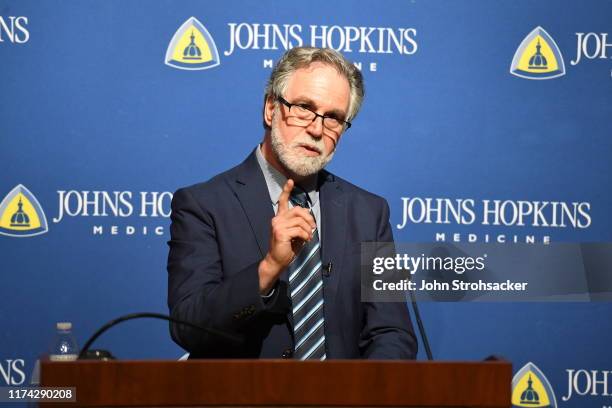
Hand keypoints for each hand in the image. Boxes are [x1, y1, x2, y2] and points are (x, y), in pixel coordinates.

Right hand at [258, 179, 315, 293]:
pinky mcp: (280, 233)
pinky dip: (305, 235)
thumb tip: (307, 213)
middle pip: (298, 210)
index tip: (290, 180)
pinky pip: (299, 230)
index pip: (282, 201)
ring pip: (300, 220)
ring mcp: (277, 225)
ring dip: (308, 229)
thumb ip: (299, 222)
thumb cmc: (287, 247)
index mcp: (279, 218)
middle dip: (309, 218)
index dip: (286, 190)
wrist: (276, 260)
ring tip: (308, 237)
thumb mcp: (295, 232)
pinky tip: (305, 240)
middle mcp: (277, 219)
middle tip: (313, 228)